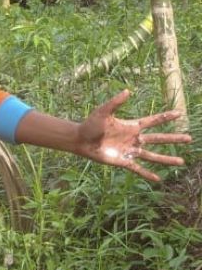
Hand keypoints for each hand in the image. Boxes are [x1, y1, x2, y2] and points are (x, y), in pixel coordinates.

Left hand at [76, 90, 190, 181]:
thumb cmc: (90, 124)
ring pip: (152, 155)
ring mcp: (130, 150)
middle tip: (189, 138)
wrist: (80, 140)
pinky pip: (138, 168)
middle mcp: (133, 138)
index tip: (180, 113)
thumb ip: (115, 102)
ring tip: (182, 161)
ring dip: (166, 159)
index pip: (152, 121)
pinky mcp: (123, 161)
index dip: (165, 117)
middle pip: (158, 138)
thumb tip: (127, 91)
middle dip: (173, 138)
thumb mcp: (103, 112)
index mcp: (131, 126)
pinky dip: (147, 174)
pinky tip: (158, 179)